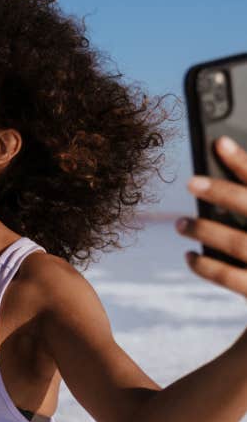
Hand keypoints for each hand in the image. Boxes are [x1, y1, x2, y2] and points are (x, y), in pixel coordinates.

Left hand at [176, 136, 246, 294]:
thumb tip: (229, 167)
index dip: (244, 162)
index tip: (219, 143)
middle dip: (222, 192)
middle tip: (191, 181)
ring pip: (238, 243)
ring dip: (204, 229)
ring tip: (181, 223)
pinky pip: (230, 278)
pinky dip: (205, 266)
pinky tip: (190, 256)